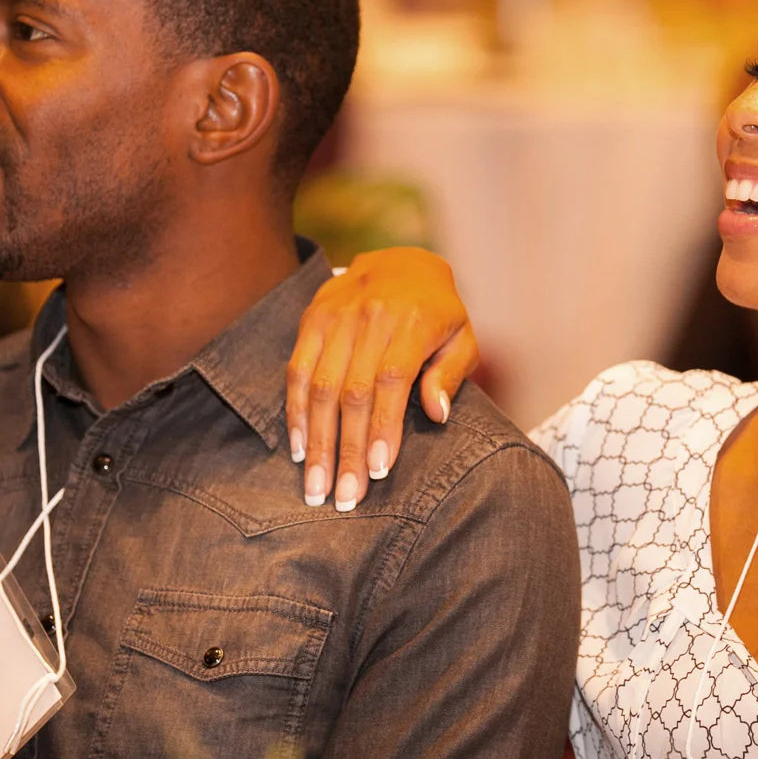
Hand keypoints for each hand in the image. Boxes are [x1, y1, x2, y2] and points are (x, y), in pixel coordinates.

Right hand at [286, 248, 478, 510]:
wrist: (401, 261)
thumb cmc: (438, 311)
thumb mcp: (462, 336)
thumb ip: (451, 373)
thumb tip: (437, 413)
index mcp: (413, 322)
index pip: (391, 381)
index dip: (383, 428)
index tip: (378, 472)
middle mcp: (370, 317)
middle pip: (352, 392)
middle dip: (345, 450)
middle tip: (343, 498)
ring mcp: (336, 317)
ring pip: (320, 386)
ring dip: (316, 441)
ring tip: (316, 487)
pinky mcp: (311, 319)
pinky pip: (297, 370)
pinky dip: (296, 412)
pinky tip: (298, 449)